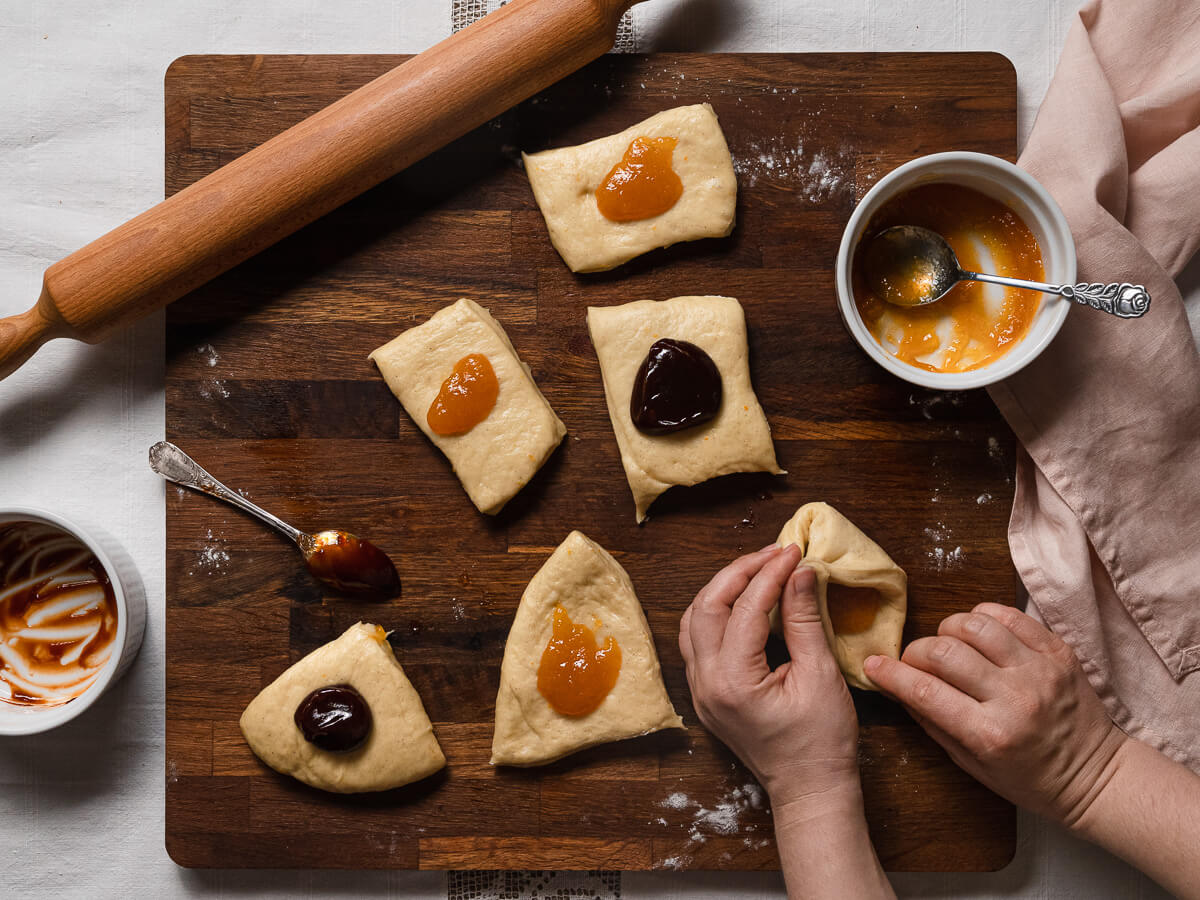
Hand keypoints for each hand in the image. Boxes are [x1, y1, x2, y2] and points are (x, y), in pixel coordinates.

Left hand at [679, 544, 860, 808]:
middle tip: (775, 554)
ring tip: (759, 570)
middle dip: (740, 572)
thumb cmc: (821, 743)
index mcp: (733, 682)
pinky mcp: (705, 694)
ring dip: (723, 589)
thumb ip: (804, 620)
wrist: (809, 790)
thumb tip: (799, 572)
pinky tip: (744, 601)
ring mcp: (699, 691)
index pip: (745, 608)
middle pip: (706, 606)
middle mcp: (705, 684)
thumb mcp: (820, 676)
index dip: (771, 573)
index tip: (794, 552)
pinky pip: (697, 640)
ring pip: (694, 620)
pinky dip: (716, 612)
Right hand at [864, 602, 1125, 826]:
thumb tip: (897, 686)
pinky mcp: (1057, 651)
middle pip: (944, 651)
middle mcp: (1015, 698)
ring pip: (974, 624)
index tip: (873, 665)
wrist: (1096, 775)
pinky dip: (983, 616)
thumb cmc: (1029, 778)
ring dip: (948, 630)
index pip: (925, 691)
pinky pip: (1009, 615)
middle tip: (913, 661)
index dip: (890, 673)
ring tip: (948, 645)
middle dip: (916, 651)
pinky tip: (977, 633)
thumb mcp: (971, 766)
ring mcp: (1039, 670)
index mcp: (990, 734)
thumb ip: (933, 723)